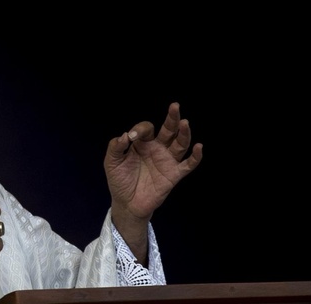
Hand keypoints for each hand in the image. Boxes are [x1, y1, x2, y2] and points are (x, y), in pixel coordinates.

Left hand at [104, 102, 202, 258]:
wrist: (126, 204)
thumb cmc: (119, 181)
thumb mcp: (111, 163)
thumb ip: (115, 147)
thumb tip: (124, 135)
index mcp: (142, 143)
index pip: (146, 128)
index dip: (139, 129)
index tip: (131, 137)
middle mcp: (157, 148)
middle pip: (168, 130)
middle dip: (172, 118)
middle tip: (175, 106)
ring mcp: (167, 160)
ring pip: (180, 144)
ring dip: (184, 133)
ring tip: (185, 123)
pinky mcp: (174, 174)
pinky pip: (188, 164)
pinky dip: (195, 157)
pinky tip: (199, 147)